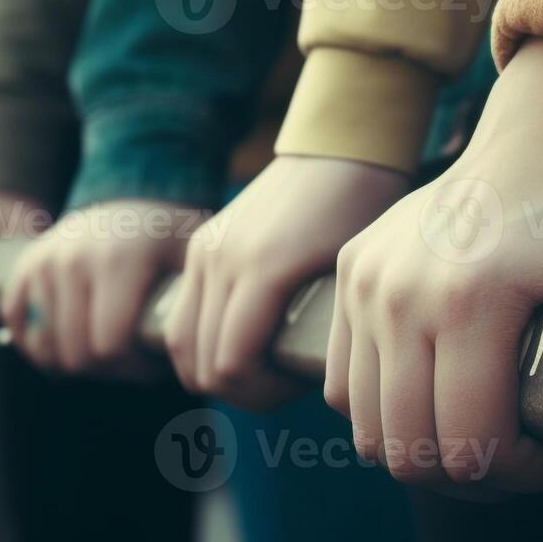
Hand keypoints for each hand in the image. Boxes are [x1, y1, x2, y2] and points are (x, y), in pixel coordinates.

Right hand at [0, 199, 202, 378]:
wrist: (131, 197)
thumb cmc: (167, 240)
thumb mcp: (189, 261)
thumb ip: (191, 303)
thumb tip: (195, 354)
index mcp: (118, 262)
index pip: (110, 347)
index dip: (133, 369)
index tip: (152, 365)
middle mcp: (74, 260)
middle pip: (77, 355)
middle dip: (108, 371)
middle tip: (130, 363)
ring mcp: (45, 262)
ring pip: (48, 348)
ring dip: (77, 361)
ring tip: (107, 352)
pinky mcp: (26, 266)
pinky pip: (17, 324)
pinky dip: (36, 344)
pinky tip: (67, 345)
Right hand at [167, 156, 407, 410]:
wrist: (339, 147)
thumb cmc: (362, 208)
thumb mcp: (351, 274)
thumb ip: (326, 331)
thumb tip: (321, 389)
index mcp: (262, 268)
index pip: (233, 368)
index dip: (264, 394)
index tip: (301, 383)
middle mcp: (221, 260)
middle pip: (203, 365)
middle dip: (243, 389)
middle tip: (287, 382)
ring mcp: (203, 252)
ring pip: (180, 345)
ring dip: (214, 370)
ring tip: (263, 367)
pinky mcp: (199, 246)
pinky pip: (180, 315)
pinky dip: (200, 343)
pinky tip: (240, 343)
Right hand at [328, 39, 542, 495]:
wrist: (536, 138)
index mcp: (471, 300)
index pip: (471, 447)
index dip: (522, 476)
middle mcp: (402, 294)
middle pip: (412, 453)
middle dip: (473, 476)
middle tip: (520, 458)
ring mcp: (366, 285)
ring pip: (370, 431)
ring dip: (424, 450)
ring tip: (478, 432)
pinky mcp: (348, 277)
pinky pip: (343, 387)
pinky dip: (384, 412)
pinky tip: (437, 398)